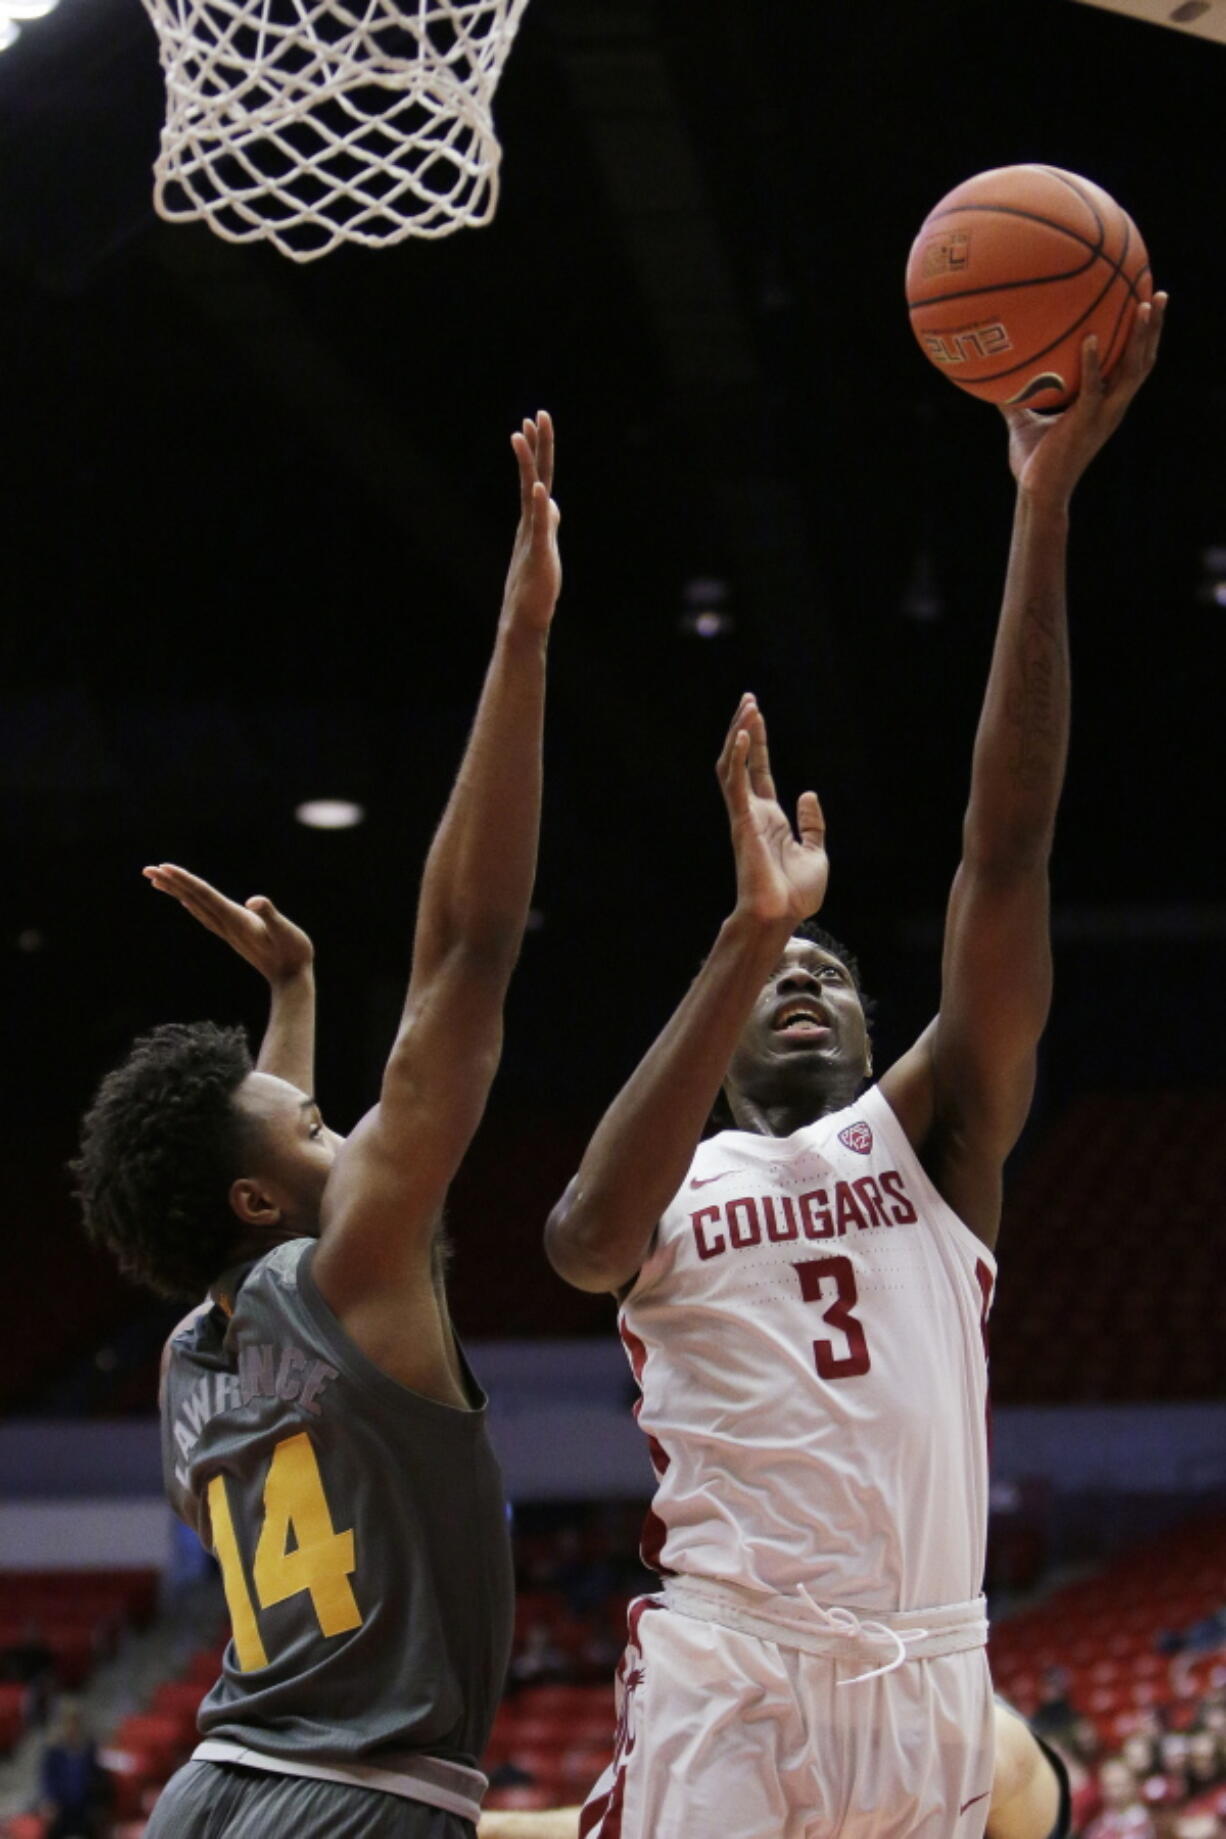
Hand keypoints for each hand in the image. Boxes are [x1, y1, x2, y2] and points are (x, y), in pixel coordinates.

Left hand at [143, 863, 313, 985]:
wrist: (291, 979)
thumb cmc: (294, 953)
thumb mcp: (286, 931)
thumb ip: (270, 915)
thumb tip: (253, 901)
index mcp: (236, 919)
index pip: (204, 894)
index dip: (184, 880)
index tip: (164, 868)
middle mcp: (227, 924)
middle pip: (192, 899)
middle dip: (171, 883)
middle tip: (147, 870)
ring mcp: (228, 931)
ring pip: (195, 906)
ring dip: (176, 892)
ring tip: (158, 881)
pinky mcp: (233, 934)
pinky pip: (205, 915)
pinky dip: (191, 904)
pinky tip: (186, 900)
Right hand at [503, 411, 560, 630]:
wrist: (524, 617)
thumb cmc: (535, 585)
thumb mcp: (546, 544)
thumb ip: (547, 522)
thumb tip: (551, 503)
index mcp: (535, 519)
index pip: (538, 477)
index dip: (538, 450)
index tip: (534, 422)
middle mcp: (531, 522)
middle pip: (535, 476)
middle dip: (536, 446)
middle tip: (535, 415)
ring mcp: (533, 536)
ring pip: (532, 494)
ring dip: (528, 465)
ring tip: (523, 436)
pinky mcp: (539, 554)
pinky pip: (539, 527)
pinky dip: (540, 508)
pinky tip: (541, 491)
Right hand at [717, 695, 827, 925]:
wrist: (782, 916)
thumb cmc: (795, 894)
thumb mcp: (816, 853)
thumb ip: (812, 824)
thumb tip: (808, 794)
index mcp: (769, 818)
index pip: (759, 770)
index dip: (757, 741)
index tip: (756, 713)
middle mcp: (753, 812)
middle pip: (743, 761)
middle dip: (744, 729)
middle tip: (748, 700)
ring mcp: (745, 816)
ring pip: (733, 767)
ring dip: (738, 736)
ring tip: (747, 708)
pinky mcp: (742, 823)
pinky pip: (735, 785)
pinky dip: (738, 759)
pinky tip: (742, 736)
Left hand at [1002, 291, 1166, 507]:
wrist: (1037, 494)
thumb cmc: (1034, 463)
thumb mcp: (1024, 424)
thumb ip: (1017, 400)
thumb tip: (999, 378)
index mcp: (1105, 405)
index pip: (1132, 366)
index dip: (1144, 339)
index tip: (1147, 306)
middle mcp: (1112, 407)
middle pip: (1144, 361)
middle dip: (1155, 328)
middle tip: (1160, 294)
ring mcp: (1103, 415)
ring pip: (1132, 371)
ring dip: (1140, 337)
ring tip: (1143, 305)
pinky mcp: (1085, 423)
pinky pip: (1093, 388)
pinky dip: (1092, 363)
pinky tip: (1089, 339)